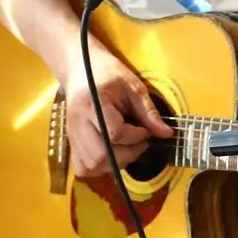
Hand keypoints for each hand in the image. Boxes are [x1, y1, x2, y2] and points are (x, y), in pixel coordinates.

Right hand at [64, 51, 170, 178]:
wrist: (80, 69)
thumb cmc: (108, 74)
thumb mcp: (133, 87)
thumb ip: (149, 112)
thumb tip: (167, 134)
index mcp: (92, 104)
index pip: (114, 133)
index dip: (136, 137)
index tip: (145, 130)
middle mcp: (77, 123)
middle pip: (101, 155)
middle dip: (128, 154)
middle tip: (140, 142)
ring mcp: (71, 135)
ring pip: (91, 166)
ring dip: (116, 163)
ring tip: (128, 148)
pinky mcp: (71, 142)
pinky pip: (82, 168)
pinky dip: (100, 168)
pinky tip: (113, 155)